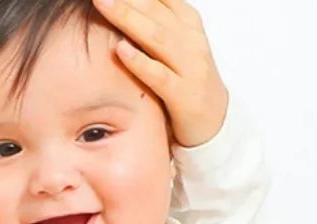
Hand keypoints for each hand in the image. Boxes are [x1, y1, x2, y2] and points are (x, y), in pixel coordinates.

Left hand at [93, 0, 228, 147]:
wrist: (213, 120)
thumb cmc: (185, 79)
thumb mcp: (173, 45)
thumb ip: (152, 23)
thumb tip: (124, 7)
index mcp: (186, 22)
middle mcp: (189, 38)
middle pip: (153, 9)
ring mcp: (188, 65)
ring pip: (155, 37)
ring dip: (126, 18)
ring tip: (102, 2)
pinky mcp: (183, 94)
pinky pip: (159, 76)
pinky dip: (139, 62)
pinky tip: (120, 49)